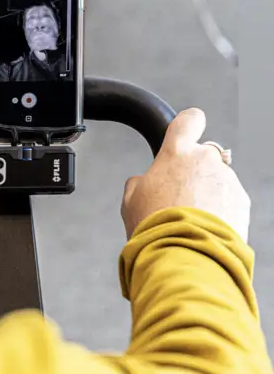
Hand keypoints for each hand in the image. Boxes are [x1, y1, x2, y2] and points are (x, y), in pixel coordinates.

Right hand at [121, 108, 249, 241]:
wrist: (184, 253)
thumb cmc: (155, 226)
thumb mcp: (130, 200)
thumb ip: (139, 182)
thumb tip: (142, 182)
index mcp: (176, 153)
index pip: (188, 120)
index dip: (186, 124)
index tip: (185, 130)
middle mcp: (205, 160)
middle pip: (203, 155)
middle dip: (193, 171)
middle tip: (178, 195)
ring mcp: (227, 180)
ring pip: (217, 179)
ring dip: (207, 193)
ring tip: (190, 219)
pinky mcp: (242, 201)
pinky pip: (230, 199)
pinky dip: (221, 210)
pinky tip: (204, 227)